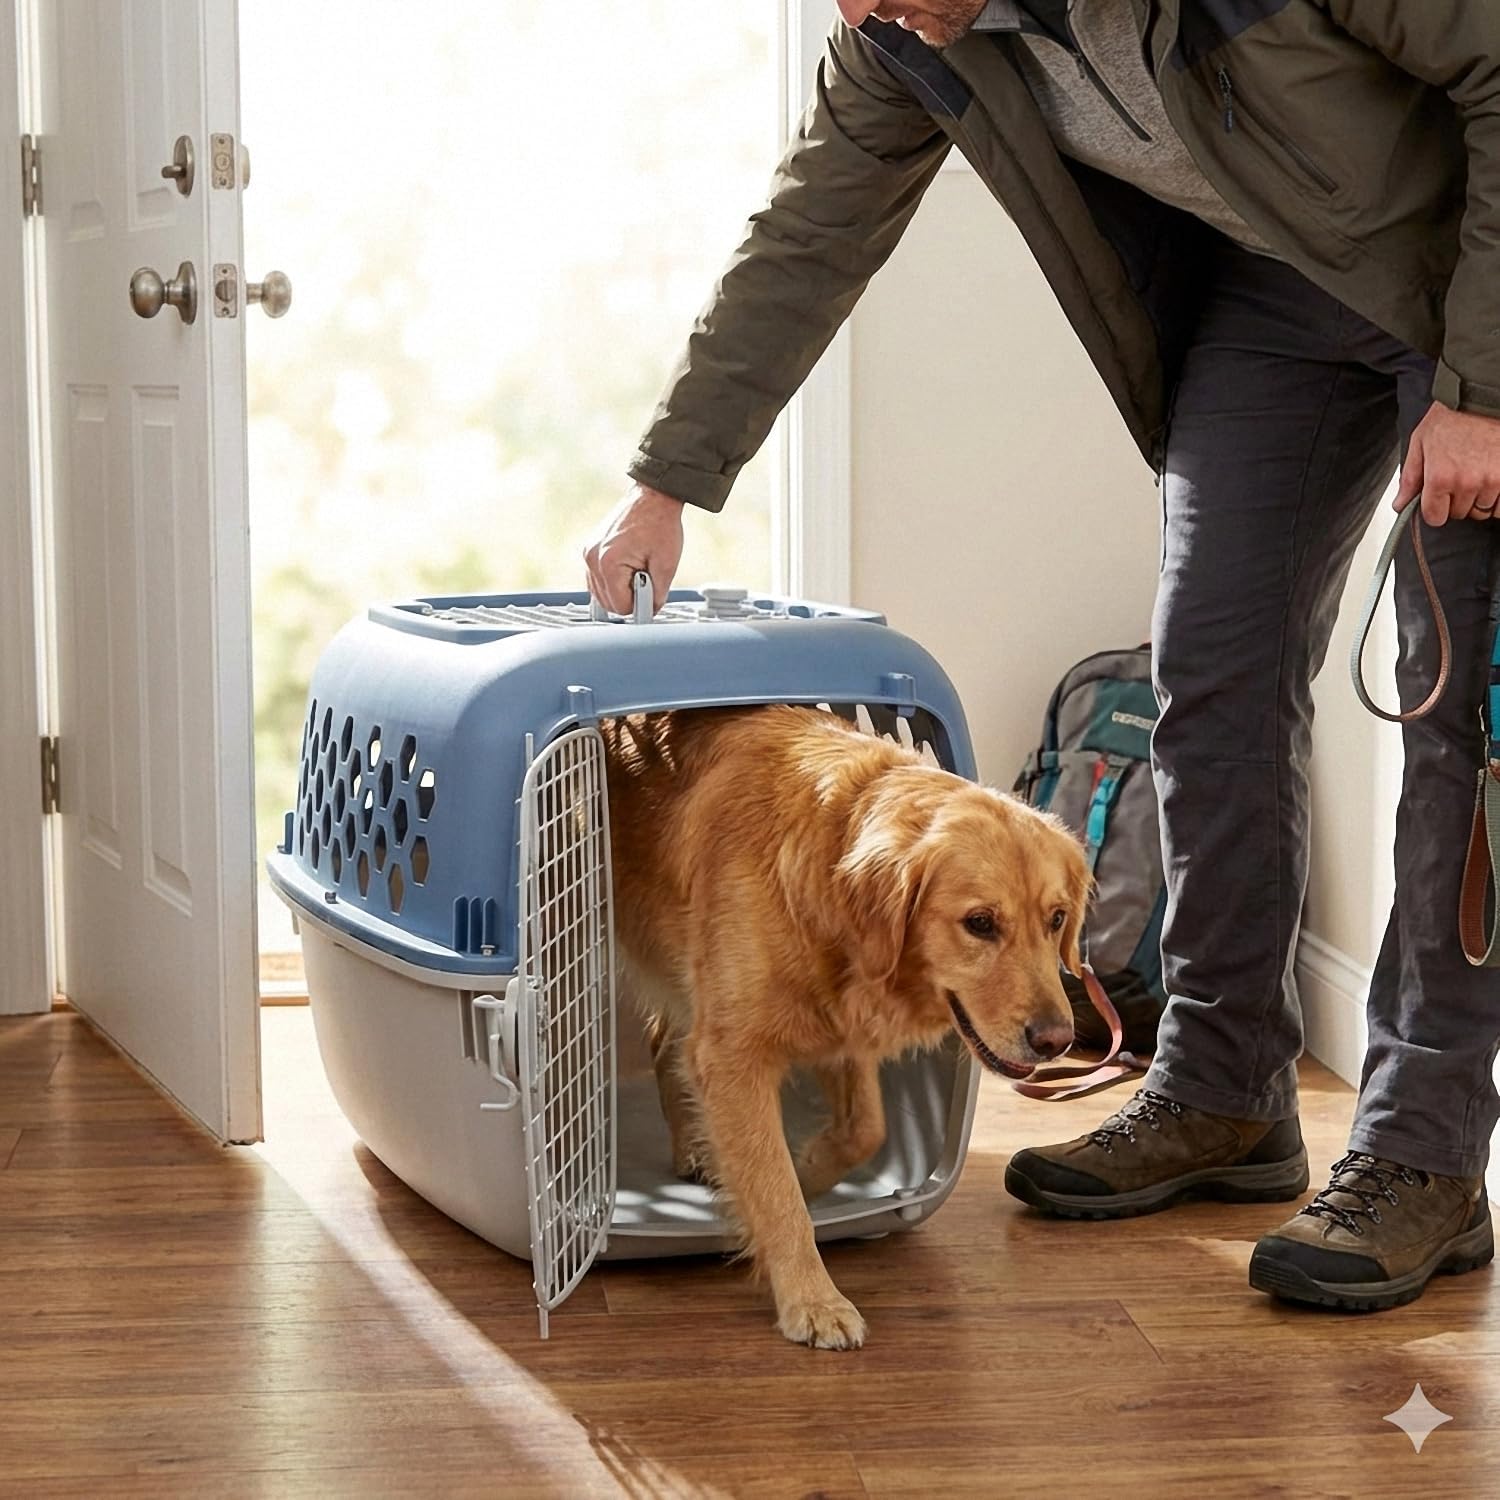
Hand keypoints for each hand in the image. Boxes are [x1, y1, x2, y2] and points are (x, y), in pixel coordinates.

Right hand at [583, 483, 685, 614]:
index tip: (651, 593)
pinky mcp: (589, 550)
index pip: (620, 607)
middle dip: (628, 597)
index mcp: (609, 563)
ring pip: (599, 594)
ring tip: (637, 570)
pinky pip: (596, 580)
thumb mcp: (666, 565)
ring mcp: (588, 554)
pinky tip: (627, 569)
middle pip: (607, 604)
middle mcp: (592, 559)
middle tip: (646, 578)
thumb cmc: (660, 524)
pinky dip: (612, 582)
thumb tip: (648, 614)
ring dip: (620, 590)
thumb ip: (656, 595)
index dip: (639, 604)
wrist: (652, 497)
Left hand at [1395, 403, 1499, 524]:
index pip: (1435, 518)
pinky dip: (1498, 499)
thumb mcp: (1420, 443)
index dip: (1435, 510)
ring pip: (1482, 510)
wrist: (1483, 399)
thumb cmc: (1452, 417)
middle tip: (1459, 479)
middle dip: (1456, 502)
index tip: (1438, 500)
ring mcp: (1492, 481)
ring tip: (1477, 476)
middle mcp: (1466, 483)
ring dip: (1478, 499)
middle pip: (1459, 514)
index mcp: (1440, 477)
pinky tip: (1492, 482)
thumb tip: (1400, 505)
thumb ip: (1410, 478)